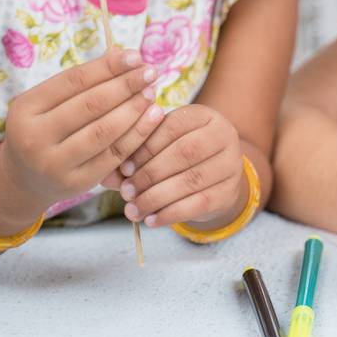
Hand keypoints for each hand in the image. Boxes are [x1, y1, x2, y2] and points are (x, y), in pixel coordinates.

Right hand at [0, 47, 162, 210]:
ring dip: (135, 108)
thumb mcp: (47, 102)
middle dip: (126, 85)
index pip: (74, 80)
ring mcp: (54, 164)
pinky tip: (153, 117)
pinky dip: (138, 134)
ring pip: (104, 131)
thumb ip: (81, 82)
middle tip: (150, 72)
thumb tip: (125, 55)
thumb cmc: (44, 128)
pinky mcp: (76, 183)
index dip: (108, 66)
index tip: (136, 56)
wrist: (24, 179)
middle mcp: (34, 138)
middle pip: (91, 105)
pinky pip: (114, 155)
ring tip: (152, 92)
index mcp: (25, 109)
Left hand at [112, 105, 246, 227]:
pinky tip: (151, 220)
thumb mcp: (160, 147)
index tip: (124, 167)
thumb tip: (106, 176)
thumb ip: (134, 155)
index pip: (173, 126)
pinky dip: (171, 214)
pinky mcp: (229, 191)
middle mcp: (224, 135)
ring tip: (133, 210)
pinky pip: (200, 204)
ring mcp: (231, 163)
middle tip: (126, 192)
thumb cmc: (178, 156)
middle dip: (150, 174)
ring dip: (157, 197)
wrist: (213, 177)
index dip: (146, 147)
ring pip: (191, 180)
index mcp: (203, 115)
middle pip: (185, 152)